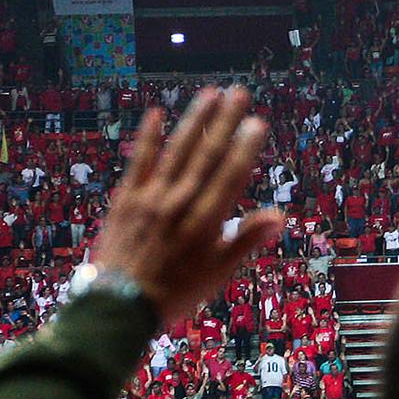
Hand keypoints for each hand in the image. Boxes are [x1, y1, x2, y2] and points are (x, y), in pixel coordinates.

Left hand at [89, 90, 283, 327]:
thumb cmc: (174, 293)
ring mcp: (151, 197)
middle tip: (240, 93)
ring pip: (177, 150)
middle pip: (207, 154)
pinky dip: (148, 137)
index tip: (257, 122)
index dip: (245, 147)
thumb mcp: (217, 273)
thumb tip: (279, 216)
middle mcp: (179, 202)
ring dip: (195, 120)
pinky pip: (139, 161)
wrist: (118, 306)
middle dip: (226, 121)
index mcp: (205, 221)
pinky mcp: (126, 199)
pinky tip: (156, 113)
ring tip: (210, 93)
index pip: (230, 175)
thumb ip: (246, 240)